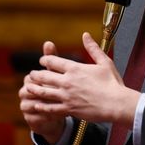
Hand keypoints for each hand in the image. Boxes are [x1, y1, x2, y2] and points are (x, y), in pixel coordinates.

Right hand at [19, 40, 66, 143]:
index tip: (57, 80)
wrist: (55, 114)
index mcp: (30, 80)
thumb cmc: (56, 89)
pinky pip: (35, 117)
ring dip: (44, 103)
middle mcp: (24, 92)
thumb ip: (51, 59)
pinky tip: (57, 114)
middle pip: (29, 90)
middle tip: (57, 91)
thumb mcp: (55, 74)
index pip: (32, 76)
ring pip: (30, 103)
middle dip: (43, 91)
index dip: (44, 78)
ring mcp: (25, 106)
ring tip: (57, 103)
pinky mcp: (30, 119)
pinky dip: (46, 115)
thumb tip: (48, 41)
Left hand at [25, 32, 141, 126]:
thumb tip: (85, 35)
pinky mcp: (69, 109)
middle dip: (36, 74)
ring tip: (28, 88)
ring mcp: (67, 96)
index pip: (53, 61)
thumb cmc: (113, 83)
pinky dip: (42, 106)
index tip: (42, 61)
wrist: (116, 104)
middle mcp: (68, 81)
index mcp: (75, 68)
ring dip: (34, 89)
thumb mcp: (104, 62)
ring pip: (44, 92)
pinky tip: (36, 105)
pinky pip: (50, 108)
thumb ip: (93, 48)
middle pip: (44, 76)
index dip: (45, 60)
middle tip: (32, 74)